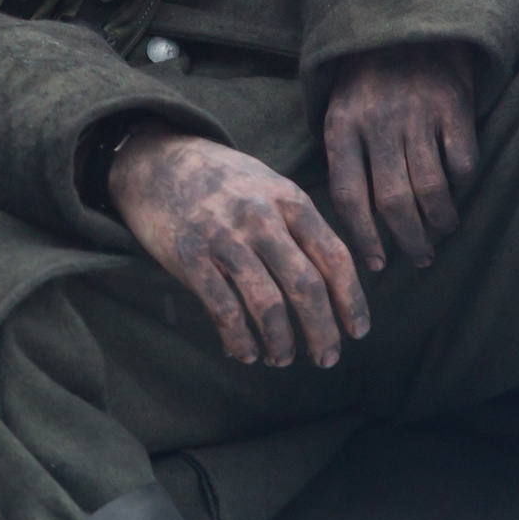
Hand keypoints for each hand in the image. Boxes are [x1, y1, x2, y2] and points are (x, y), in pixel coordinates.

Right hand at [108, 127, 368, 367]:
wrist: (160, 160)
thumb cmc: (225, 182)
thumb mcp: (271, 187)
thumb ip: (301, 226)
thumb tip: (336, 283)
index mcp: (289, 200)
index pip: (334, 257)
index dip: (351, 300)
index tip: (358, 331)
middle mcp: (260, 217)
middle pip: (306, 285)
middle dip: (322, 331)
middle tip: (327, 359)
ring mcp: (223, 236)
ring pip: (266, 303)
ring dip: (280, 341)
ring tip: (282, 359)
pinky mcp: (189, 255)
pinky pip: (223, 309)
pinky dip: (239, 339)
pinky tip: (245, 353)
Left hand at [324, 43, 477, 272]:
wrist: (405, 26)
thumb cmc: (368, 82)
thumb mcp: (340, 111)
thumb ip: (345, 158)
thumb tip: (359, 224)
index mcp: (342, 127)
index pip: (349, 197)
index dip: (364, 238)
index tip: (377, 266)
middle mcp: (378, 123)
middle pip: (393, 202)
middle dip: (409, 241)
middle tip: (420, 259)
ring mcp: (417, 114)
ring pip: (431, 189)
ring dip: (440, 221)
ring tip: (443, 229)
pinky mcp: (453, 105)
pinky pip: (462, 162)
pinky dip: (462, 184)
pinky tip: (458, 190)